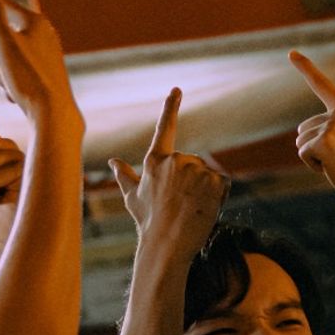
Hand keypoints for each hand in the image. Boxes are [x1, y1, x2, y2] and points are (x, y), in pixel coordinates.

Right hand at [0, 0, 80, 125]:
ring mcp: (44, 55)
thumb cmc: (28, 77)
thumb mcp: (4, 42)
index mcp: (36, 22)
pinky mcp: (43, 74)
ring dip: (0, 72)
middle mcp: (43, 35)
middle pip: (0, 37)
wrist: (53, 113)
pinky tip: (17, 95)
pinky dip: (11, 84)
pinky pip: (15, 74)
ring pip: (5, 58)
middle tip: (2, 68)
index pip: (4, 3)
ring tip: (10, 85)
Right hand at [109, 88, 228, 259]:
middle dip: (192, 181)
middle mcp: (175, 161)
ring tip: (191, 208)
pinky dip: (219, 196)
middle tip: (181, 204)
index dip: (171, 108)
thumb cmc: (148, 222)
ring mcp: (195, 170)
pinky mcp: (215, 180)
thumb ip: (124, 176)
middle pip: (192, 164)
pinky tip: (205, 209)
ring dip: (205, 189)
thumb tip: (112, 161)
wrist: (166, 245)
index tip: (177, 90)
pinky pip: (222, 184)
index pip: (166, 129)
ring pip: (207, 175)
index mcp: (155, 162)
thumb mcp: (133, 198)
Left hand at [288, 51, 334, 228]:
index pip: (323, 85)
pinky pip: (303, 153)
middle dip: (316, 148)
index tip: (291, 52)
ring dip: (315, 158)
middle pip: (305, 128)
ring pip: (301, 142)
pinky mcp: (324, 142)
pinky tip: (333, 170)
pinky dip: (313, 166)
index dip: (306, 67)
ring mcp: (332, 126)